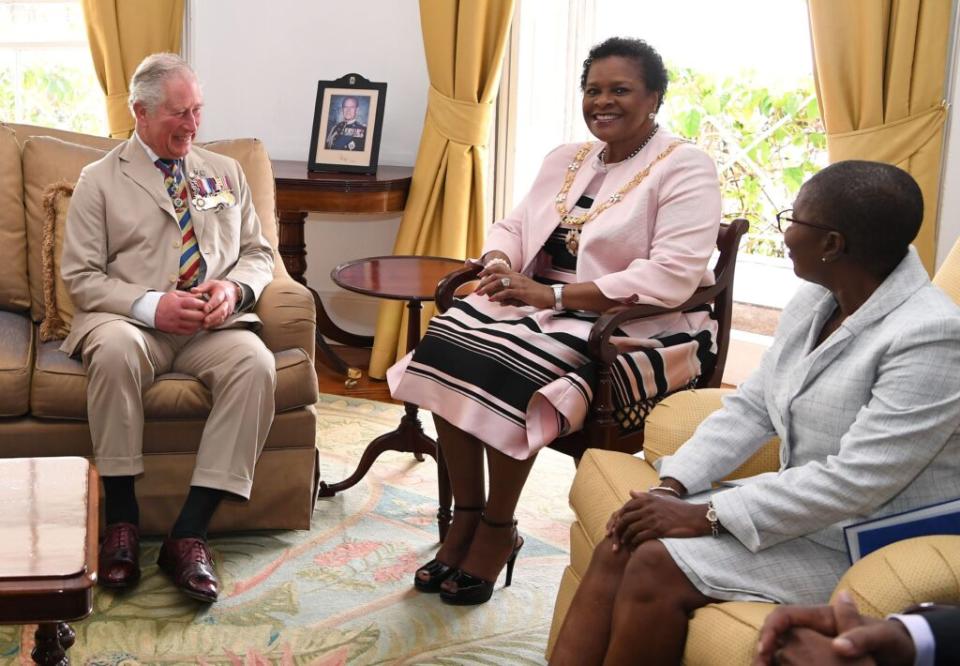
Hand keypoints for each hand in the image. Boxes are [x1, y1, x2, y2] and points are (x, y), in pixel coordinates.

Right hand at [155, 290, 206, 334]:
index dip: (203, 304)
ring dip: (201, 323)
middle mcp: (177, 313)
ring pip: (194, 325)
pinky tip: (197, 326)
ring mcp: (175, 322)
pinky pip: (188, 332)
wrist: (150, 311)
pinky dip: (195, 330)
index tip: (207, 304)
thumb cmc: (165, 301)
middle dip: (205, 315)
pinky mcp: (174, 330)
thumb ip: (188, 295)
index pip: (194, 303)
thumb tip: (201, 295)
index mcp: (177, 302)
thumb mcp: (175, 294)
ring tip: (204, 320)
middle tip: (208, 314)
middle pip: (196, 316)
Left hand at [190, 280, 238, 328]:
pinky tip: (207, 326)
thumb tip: (192, 290)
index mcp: (222, 292)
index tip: (205, 309)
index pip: (217, 299)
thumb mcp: (210, 284)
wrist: (231, 291)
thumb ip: (202, 287)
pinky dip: (215, 324)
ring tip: (205, 325)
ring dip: (214, 321)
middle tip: (205, 320)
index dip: (212, 305)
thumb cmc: (218, 287)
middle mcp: (226, 301)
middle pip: (222, 310)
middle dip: (214, 316)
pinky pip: (222, 320)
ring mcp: (228, 309)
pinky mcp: (227, 315)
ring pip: (222, 317)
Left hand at [475, 262, 551, 308]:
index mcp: (515, 275)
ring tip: (480, 294)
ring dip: (487, 288)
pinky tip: (492, 300)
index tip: (479, 276)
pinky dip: (497, 296)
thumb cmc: (535, 295)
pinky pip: (507, 292)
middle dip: (484, 281)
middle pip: (495, 274)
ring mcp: (518, 283)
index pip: (499, 268)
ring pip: (499, 282)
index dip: (488, 270)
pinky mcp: (521, 291)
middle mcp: (515, 277)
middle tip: (476, 289)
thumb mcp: (521, 295)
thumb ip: (510, 297)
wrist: (549, 295)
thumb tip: (500, 302)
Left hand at [605, 490, 710, 550]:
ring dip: (624, 539)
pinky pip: (640, 537)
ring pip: (630, 529)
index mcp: (647, 499)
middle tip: (614, 541)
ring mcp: (653, 518)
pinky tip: (633, 549)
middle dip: (617, 531)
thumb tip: (630, 492)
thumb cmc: (679, 508)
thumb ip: (645, 496)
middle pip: (624, 520)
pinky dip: (634, 544)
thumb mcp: (662, 498)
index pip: (625, 508)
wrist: (696, 517)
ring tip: (623, 546)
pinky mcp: (658, 529)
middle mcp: (648, 507)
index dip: (616, 519)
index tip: (613, 529)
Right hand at [754, 592, 911, 665]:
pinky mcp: (813, 658)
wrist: (898, 651)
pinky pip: (788, 661)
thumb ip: (861, 638)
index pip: (785, 615)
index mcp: (821, 616)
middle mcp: (811, 628)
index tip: (764, 648)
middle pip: (775, 633)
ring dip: (767, 660)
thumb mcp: (881, 638)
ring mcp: (811, 643)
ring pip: (778, 648)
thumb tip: (838, 645)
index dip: (770, 629)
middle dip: (762, 648)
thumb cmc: (889, 640)